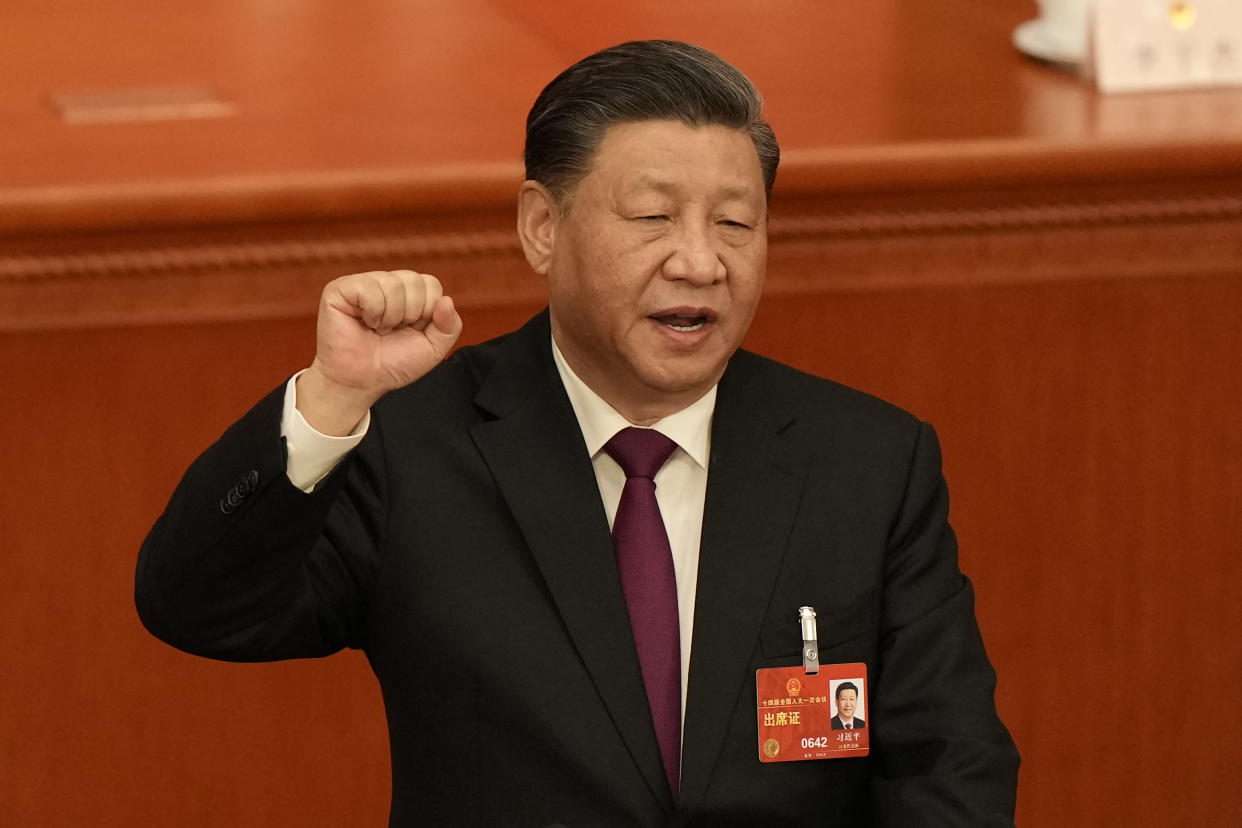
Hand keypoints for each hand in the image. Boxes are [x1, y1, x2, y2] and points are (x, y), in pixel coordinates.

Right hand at [296, 270, 462, 434]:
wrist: (360, 382)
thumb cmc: (393, 364)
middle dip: (410, 315)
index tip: (411, 330)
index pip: (431, 284)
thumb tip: (447, 300)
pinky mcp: (340, 289)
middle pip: (414, 281)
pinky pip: (369, 289)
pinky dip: (372, 312)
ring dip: (390, 317)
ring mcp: (363, 283)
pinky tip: (364, 323)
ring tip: (377, 329)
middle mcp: (386, 282)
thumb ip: (449, 326)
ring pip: (393, 284)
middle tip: (391, 331)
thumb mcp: (432, 348)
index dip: (427, 312)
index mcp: (408, 292)